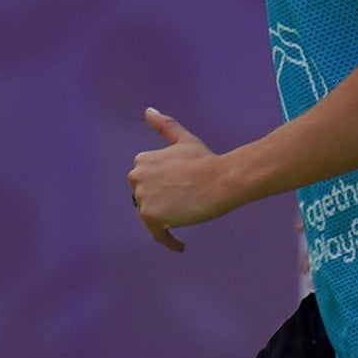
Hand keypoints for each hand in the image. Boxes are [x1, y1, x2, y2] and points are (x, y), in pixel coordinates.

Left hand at [128, 110, 239, 248]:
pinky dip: (169, 241)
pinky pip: (158, 234)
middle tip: (190, 199)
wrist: (221, 179)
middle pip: (149, 200)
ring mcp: (142, 197)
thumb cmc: (206, 160)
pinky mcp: (150, 216)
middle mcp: (136, 177)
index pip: (149, 183)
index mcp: (142, 160)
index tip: (183, 190)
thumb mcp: (184, 140)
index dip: (166, 188)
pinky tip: (181, 245)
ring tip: (191, 213)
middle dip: (165, 202)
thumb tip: (148, 111)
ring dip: (169, 218)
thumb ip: (164, 126)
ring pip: (153, 216)